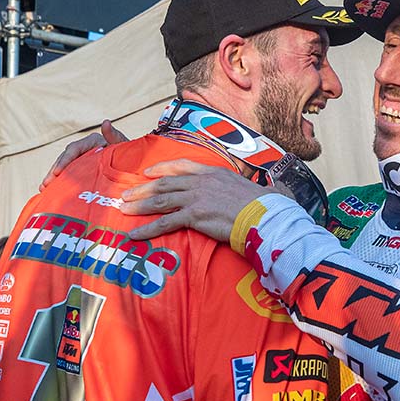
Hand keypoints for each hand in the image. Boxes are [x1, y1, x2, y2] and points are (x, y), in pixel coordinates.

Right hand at [39, 120, 126, 190]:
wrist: (139, 167)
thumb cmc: (134, 156)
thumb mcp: (126, 147)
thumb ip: (115, 136)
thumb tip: (106, 122)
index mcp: (94, 142)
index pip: (75, 149)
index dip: (64, 161)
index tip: (57, 173)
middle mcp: (86, 150)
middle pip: (66, 159)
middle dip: (54, 172)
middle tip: (45, 185)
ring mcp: (84, 161)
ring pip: (65, 169)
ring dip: (54, 179)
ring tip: (44, 190)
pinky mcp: (84, 172)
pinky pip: (70, 177)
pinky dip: (61, 184)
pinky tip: (51, 193)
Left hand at [119, 159, 271, 240]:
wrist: (267, 216)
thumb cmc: (269, 206)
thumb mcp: (262, 189)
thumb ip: (262, 187)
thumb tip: (275, 188)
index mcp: (215, 173)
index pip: (182, 166)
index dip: (162, 168)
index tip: (148, 172)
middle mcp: (202, 182)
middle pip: (165, 183)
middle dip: (143, 188)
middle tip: (126, 193)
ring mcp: (196, 198)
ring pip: (160, 200)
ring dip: (140, 204)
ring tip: (124, 209)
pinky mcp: (195, 216)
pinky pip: (165, 223)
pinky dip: (147, 229)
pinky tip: (134, 234)